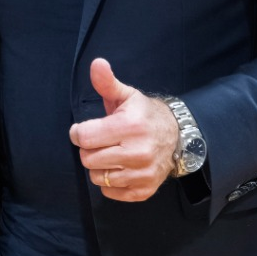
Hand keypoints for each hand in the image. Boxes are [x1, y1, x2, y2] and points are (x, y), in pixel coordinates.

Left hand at [69, 58, 178, 201]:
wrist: (177, 137)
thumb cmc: (144, 115)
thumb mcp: (126, 95)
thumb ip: (106, 82)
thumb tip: (97, 63)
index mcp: (129, 126)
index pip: (83, 137)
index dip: (78, 132)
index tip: (85, 129)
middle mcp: (137, 152)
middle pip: (88, 159)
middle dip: (89, 149)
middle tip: (100, 142)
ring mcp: (142, 173)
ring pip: (97, 177)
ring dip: (98, 166)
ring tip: (110, 154)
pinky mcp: (144, 190)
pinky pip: (110, 192)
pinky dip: (109, 183)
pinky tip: (119, 168)